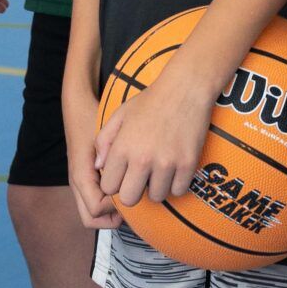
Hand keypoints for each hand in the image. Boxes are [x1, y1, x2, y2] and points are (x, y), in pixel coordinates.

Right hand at [62, 82, 119, 229]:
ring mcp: (79, 184)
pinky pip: (93, 203)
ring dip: (110, 213)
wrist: (77, 107)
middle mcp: (77, 184)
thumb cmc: (91, 117)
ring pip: (91, 215)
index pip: (97, 209)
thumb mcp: (104, 133)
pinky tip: (124, 188)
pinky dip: (108, 204)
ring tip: (129, 197)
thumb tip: (126, 182)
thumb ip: (113, 156)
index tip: (131, 190)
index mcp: (81, 175)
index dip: (116, 207)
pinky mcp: (85, 180)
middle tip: (132, 202)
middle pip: (91, 220)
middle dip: (112, 218)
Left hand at [94, 70, 216, 208]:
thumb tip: (98, 166)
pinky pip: (178, 191)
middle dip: (132, 191)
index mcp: (122, 147)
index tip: (123, 174)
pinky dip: (176, 184)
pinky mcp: (187, 164)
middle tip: (140, 177)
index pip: (109, 187)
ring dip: (156, 187)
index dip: (115, 182)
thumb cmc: (150, 101)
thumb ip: (104, 141)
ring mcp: (166, 163)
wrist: (185, 88)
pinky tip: (174, 169)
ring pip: (156, 197)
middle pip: (129, 199)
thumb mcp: (120, 115)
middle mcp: (142, 158)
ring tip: (159, 170)